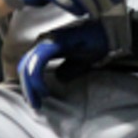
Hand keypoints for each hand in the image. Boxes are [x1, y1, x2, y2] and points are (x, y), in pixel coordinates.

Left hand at [16, 5, 132, 109]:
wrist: (112, 32)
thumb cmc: (97, 43)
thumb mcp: (80, 61)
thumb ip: (68, 69)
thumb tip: (59, 78)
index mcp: (48, 44)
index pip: (29, 64)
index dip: (29, 84)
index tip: (35, 99)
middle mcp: (45, 40)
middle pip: (25, 66)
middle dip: (27, 88)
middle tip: (35, 104)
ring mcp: (49, 40)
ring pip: (28, 66)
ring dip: (30, 87)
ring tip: (38, 101)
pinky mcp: (55, 43)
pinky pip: (38, 62)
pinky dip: (36, 79)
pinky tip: (44, 91)